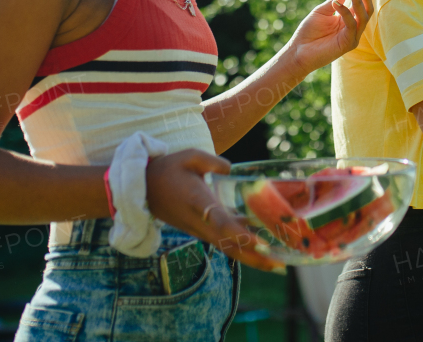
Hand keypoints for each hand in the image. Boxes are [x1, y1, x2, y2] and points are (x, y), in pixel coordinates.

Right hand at [147, 149, 284, 273]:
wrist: (142, 189)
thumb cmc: (167, 169)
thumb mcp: (188, 156)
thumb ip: (211, 161)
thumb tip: (229, 169)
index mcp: (197, 201)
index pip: (219, 221)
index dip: (239, 232)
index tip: (258, 242)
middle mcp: (198, 221)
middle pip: (229, 244)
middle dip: (254, 256)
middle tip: (280, 265)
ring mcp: (198, 229)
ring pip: (227, 247)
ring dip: (251, 257)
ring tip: (277, 264)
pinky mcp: (199, 230)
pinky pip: (223, 242)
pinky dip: (242, 246)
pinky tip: (262, 245)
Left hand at [288, 0, 374, 73]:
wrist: (298, 51)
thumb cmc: (309, 32)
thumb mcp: (323, 10)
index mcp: (349, 19)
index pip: (362, 2)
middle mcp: (354, 27)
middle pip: (368, 8)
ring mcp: (353, 36)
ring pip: (364, 16)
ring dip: (359, 0)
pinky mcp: (349, 43)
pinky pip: (352, 25)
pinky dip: (345, 12)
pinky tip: (335, 4)